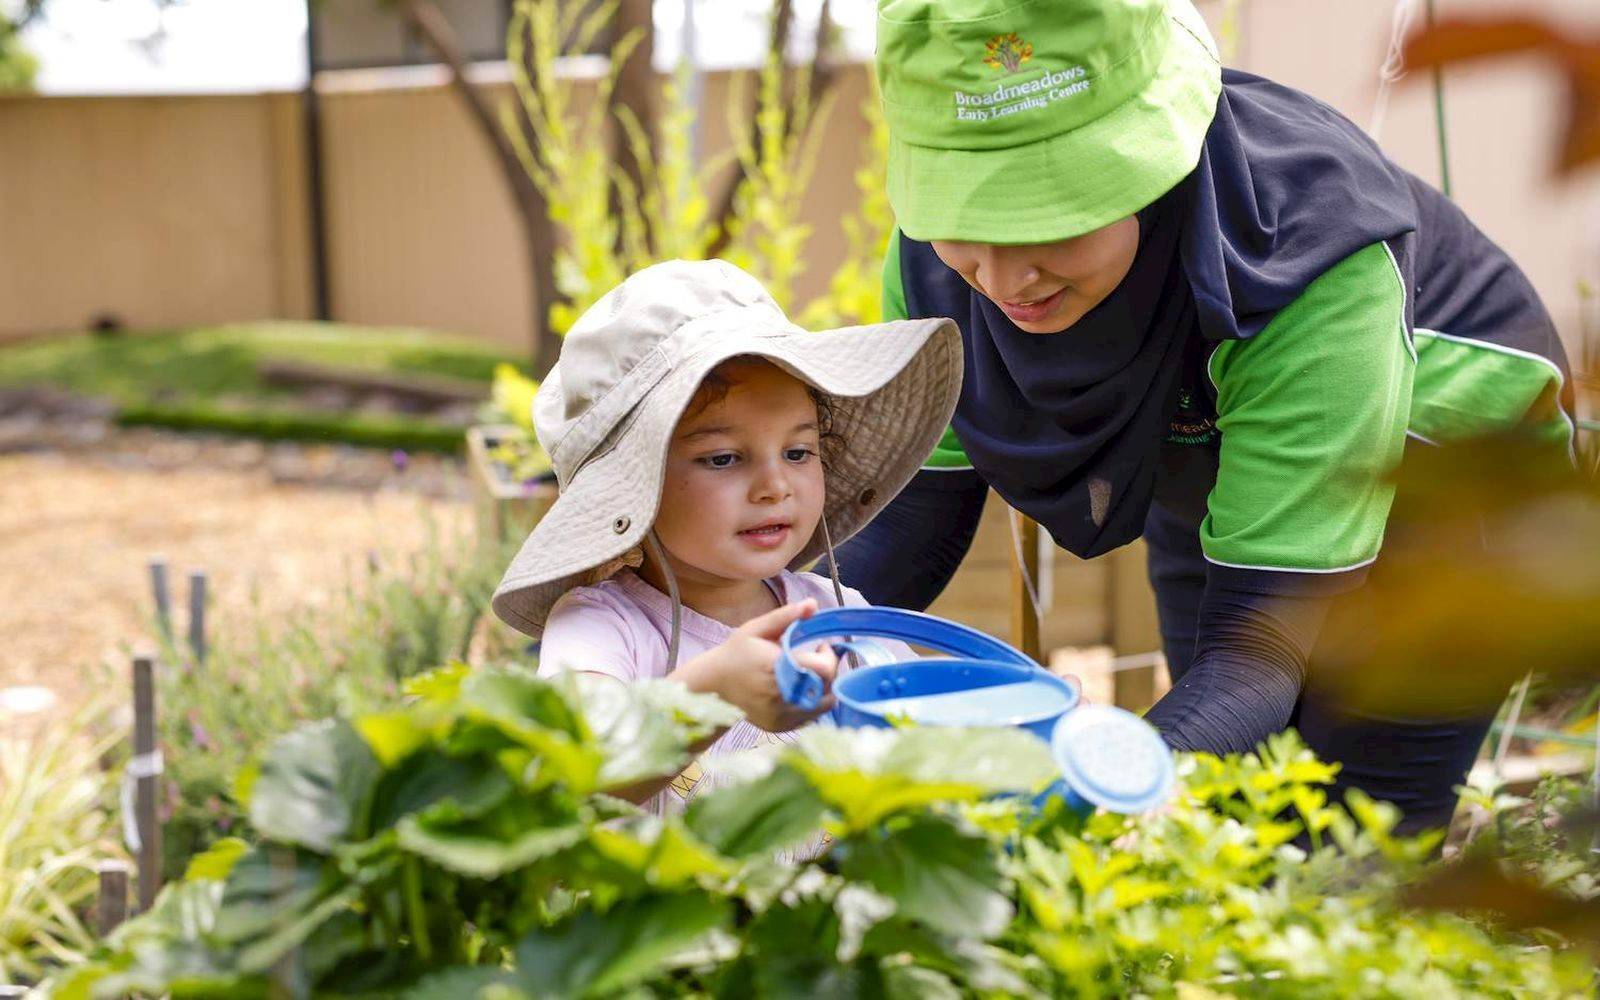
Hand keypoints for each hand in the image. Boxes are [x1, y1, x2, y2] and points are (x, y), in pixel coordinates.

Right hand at [672, 599, 838, 732]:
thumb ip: (785, 616)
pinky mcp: (780, 726)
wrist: (712, 686)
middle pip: (827, 687)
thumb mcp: (755, 629)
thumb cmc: (736, 653)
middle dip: (827, 671)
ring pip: (823, 704)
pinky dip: (811, 703)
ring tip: (808, 674)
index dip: (828, 656)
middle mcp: (780, 696)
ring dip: (823, 687)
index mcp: (777, 668)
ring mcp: (781, 715)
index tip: (820, 646)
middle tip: (814, 658)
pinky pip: (810, 716)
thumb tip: (812, 604)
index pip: (824, 669)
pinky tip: (798, 689)